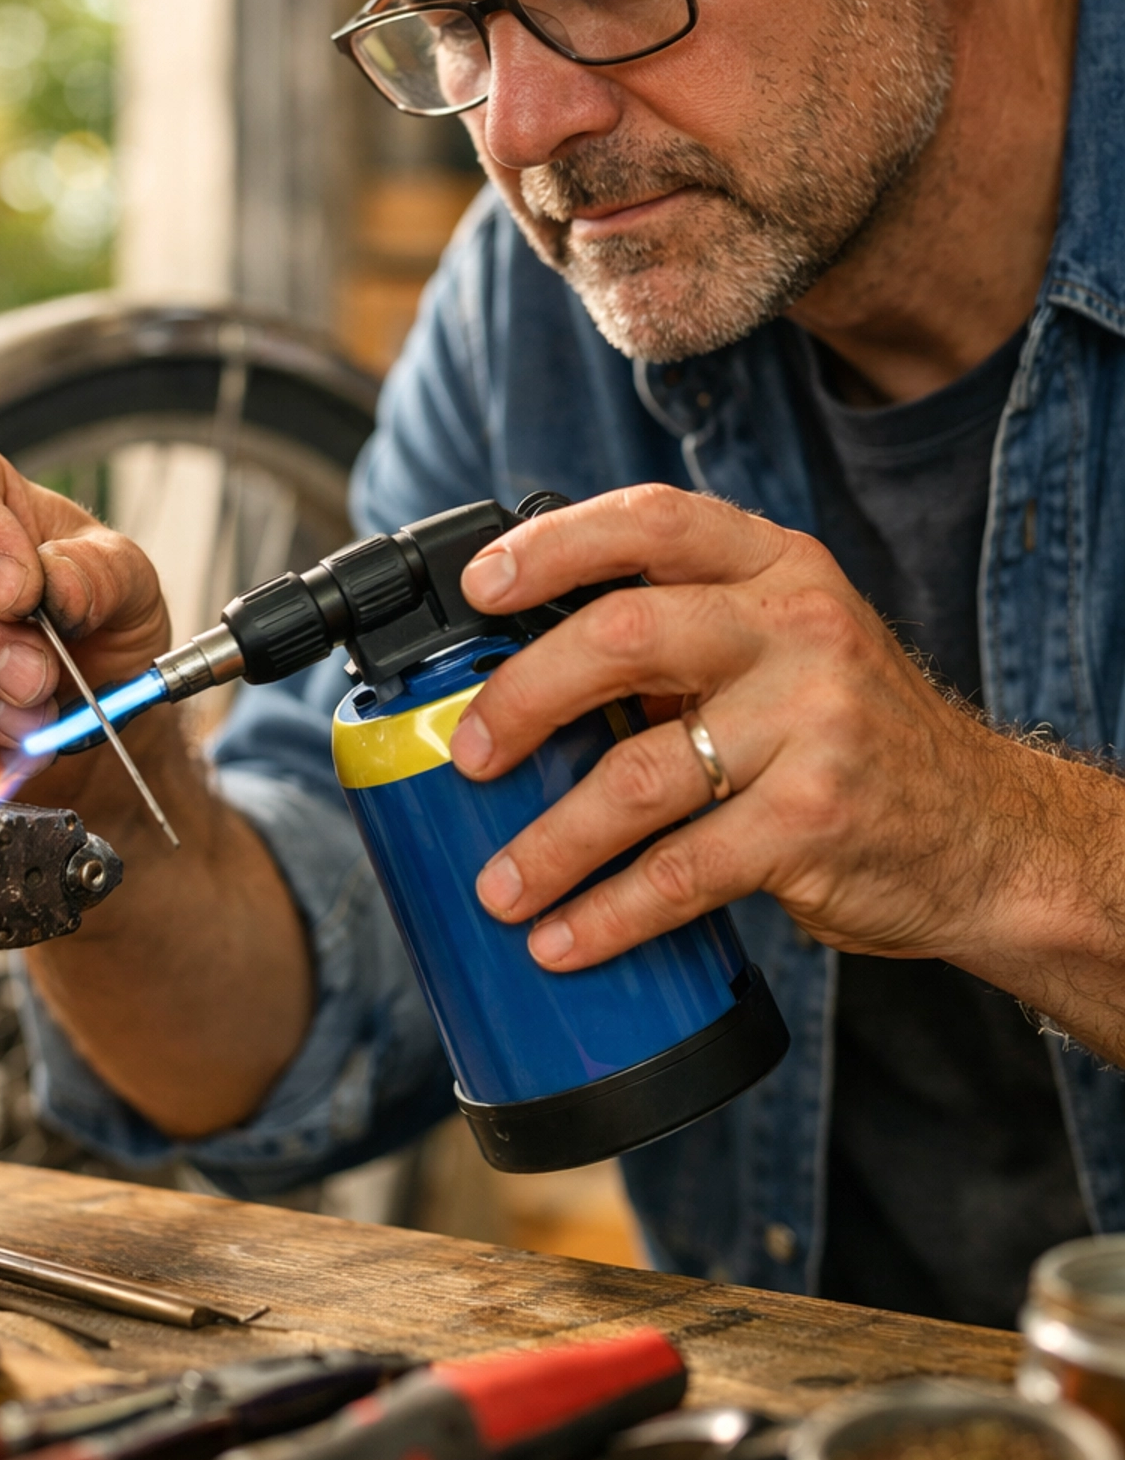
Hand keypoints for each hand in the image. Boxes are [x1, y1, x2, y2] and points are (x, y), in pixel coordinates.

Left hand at [448, 482, 1053, 978]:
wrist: (990, 833)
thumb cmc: (854, 736)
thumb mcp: (787, 646)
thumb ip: (682, 635)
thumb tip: (517, 673)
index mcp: (776, 567)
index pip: (653, 520)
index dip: (554, 545)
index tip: (481, 588)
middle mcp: (798, 628)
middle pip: (626, 633)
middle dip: (523, 697)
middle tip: (470, 755)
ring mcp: (813, 725)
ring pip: (640, 773)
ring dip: (551, 839)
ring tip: (500, 886)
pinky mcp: (815, 822)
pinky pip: (682, 871)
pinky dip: (609, 913)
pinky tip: (565, 939)